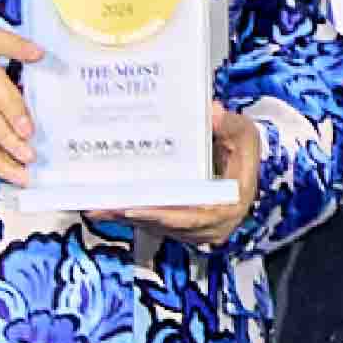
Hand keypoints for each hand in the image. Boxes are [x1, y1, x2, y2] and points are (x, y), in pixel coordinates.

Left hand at [98, 104, 260, 244]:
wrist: (240, 168)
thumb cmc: (241, 153)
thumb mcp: (244, 136)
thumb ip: (231, 126)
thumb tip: (212, 112)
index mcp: (228, 206)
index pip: (194, 216)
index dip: (163, 214)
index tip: (134, 208)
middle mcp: (209, 226)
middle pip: (167, 224)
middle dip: (135, 216)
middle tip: (106, 207)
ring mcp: (193, 230)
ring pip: (156, 226)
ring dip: (126, 218)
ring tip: (97, 208)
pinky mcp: (178, 226)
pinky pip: (151, 223)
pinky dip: (128, 216)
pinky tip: (102, 209)